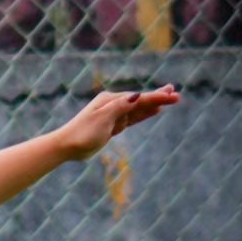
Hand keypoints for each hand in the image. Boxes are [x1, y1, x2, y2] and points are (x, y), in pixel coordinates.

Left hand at [59, 85, 180, 160]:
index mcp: (111, 100)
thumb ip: (121, 107)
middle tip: (176, 94)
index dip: (157, 97)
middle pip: (140, 101)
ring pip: (137, 109)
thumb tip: (137, 95)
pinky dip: (142, 114)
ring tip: (169, 98)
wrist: (66, 146)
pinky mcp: (111, 126)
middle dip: (158, 98)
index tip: (173, 96)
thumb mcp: (103, 119)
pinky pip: (131, 118)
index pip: (139, 98)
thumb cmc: (82, 133)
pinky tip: (152, 111)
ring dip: (153, 104)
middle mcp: (112, 105)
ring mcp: (112, 115)